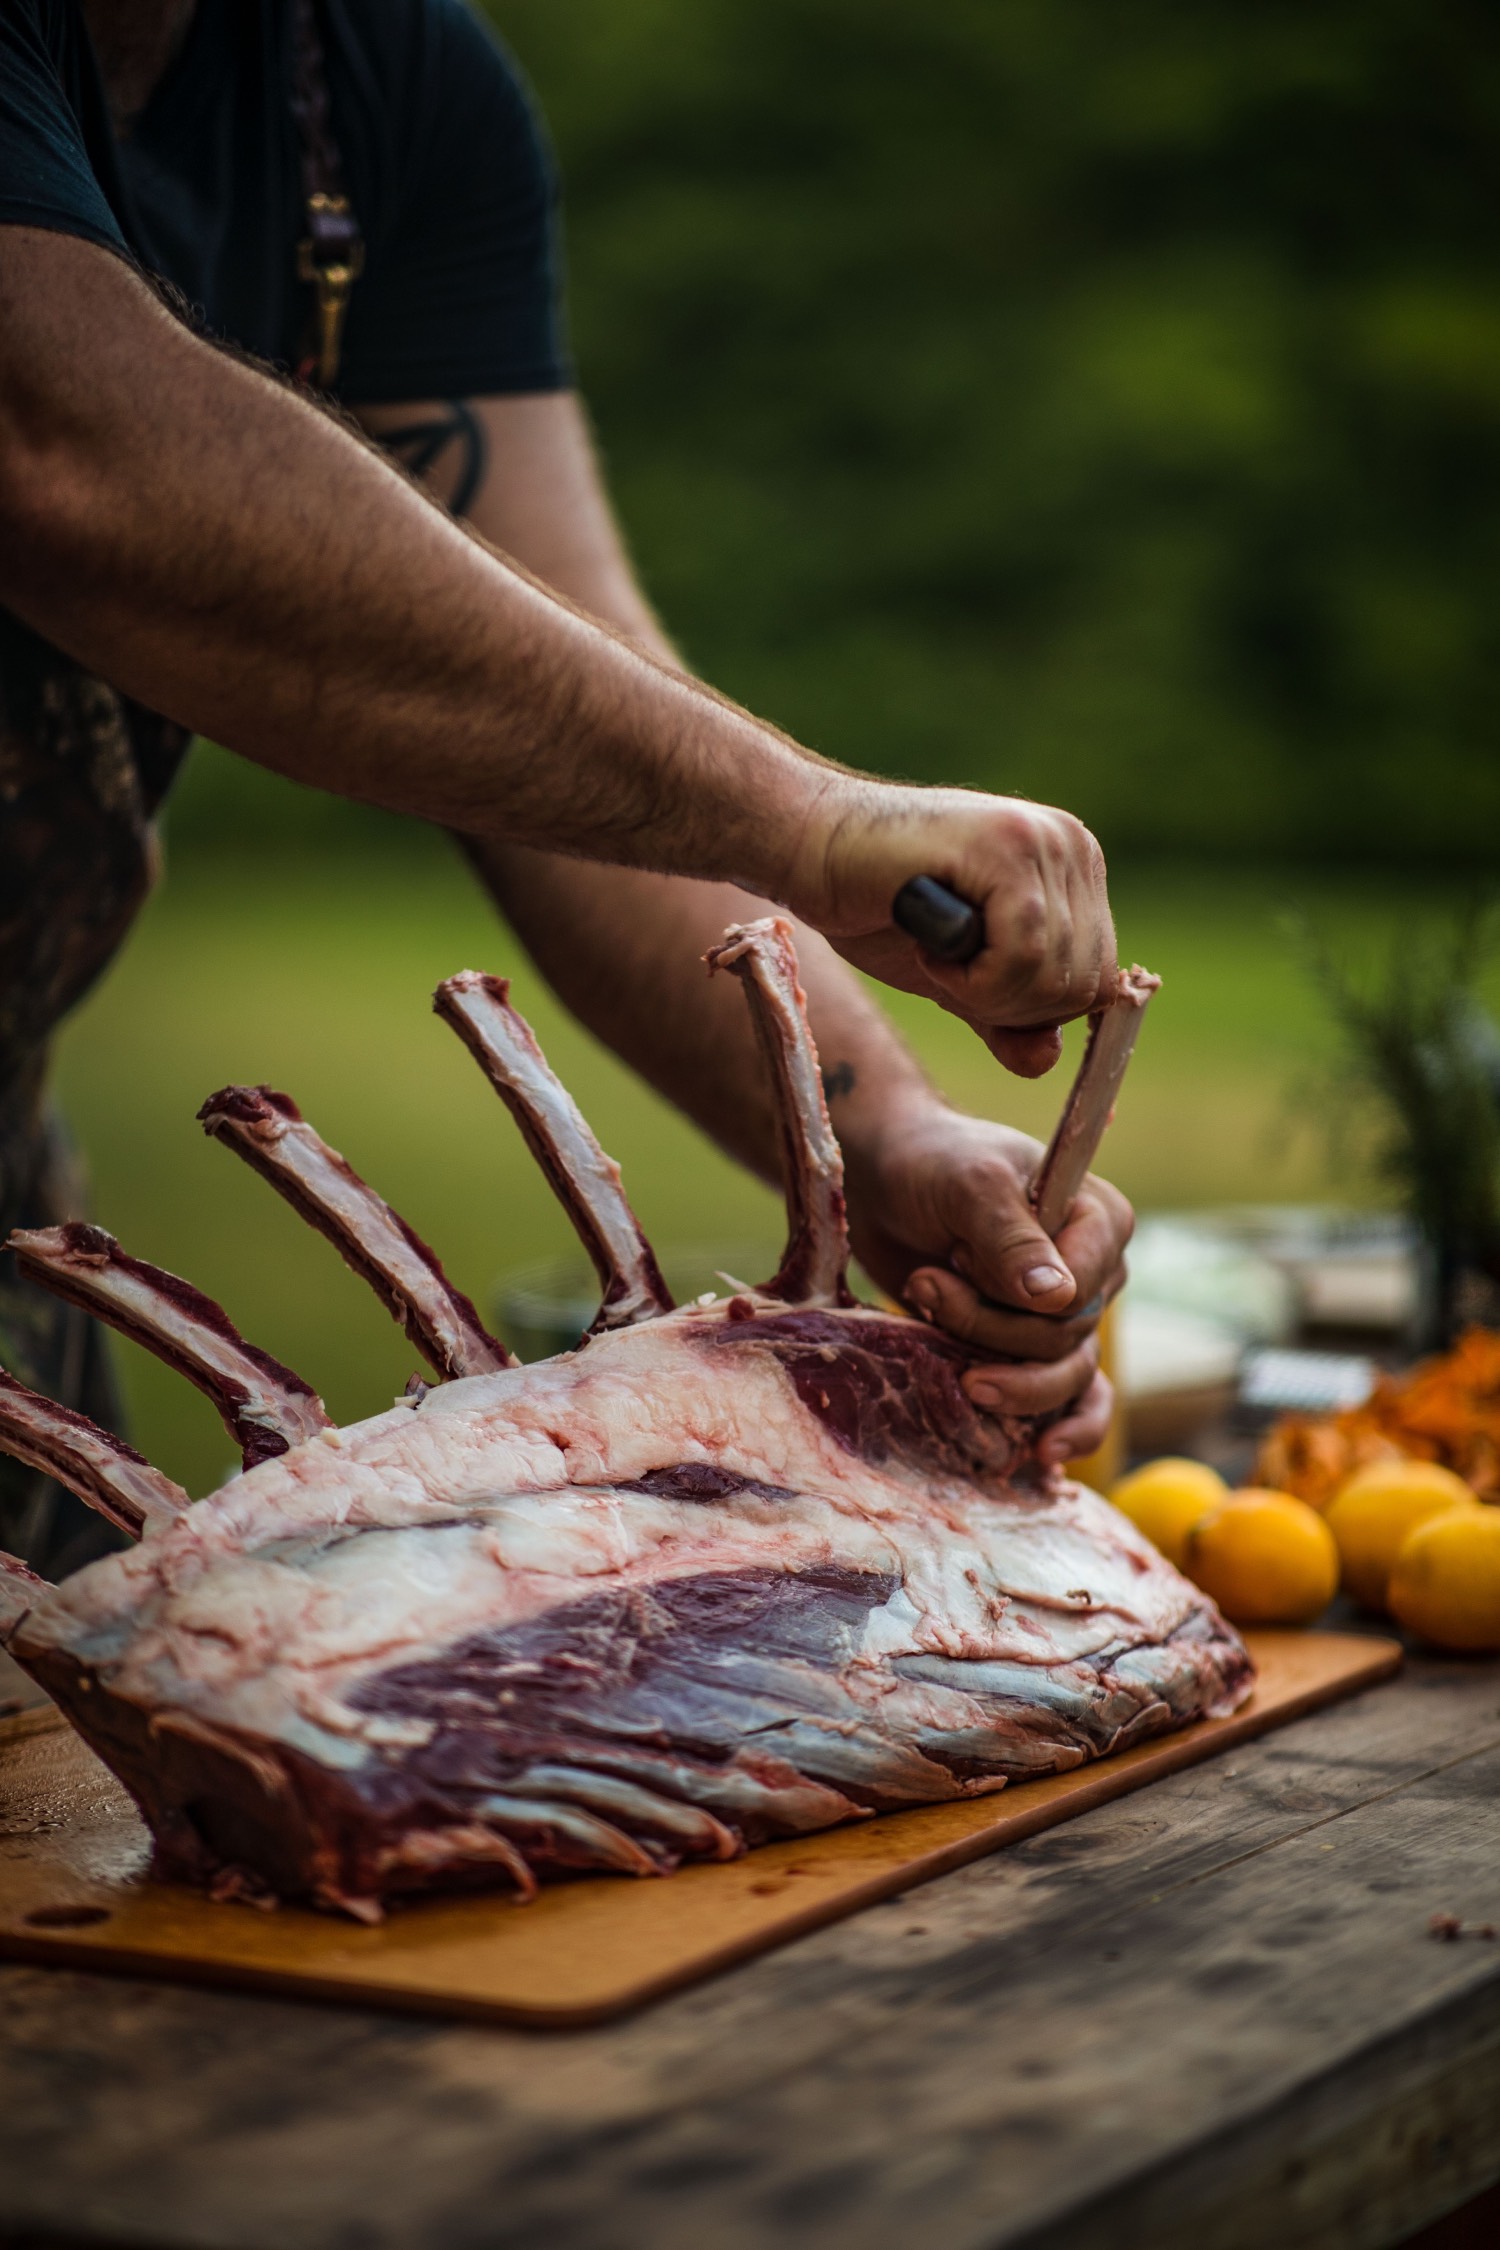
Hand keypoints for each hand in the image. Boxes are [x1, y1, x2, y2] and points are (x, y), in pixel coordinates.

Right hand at [782, 781, 1116, 1076]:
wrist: (808, 847)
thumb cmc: (875, 907)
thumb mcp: (956, 980)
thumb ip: (1005, 1019)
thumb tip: (1044, 1063)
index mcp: (1074, 873)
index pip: (1098, 984)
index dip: (1031, 1010)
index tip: (966, 979)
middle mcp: (1073, 847)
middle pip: (1084, 987)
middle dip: (1007, 1005)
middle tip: (944, 966)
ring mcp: (1046, 840)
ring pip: (1054, 977)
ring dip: (980, 991)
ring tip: (933, 947)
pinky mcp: (1008, 846)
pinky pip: (1022, 957)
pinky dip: (967, 977)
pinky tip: (927, 941)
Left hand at [841, 1100, 1132, 1468]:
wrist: (884, 1177)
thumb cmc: (931, 1163)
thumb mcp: (969, 1185)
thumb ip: (1012, 1238)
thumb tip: (1058, 1300)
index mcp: (1101, 1221)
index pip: (1080, 1295)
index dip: (1015, 1299)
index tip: (958, 1262)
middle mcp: (1096, 1273)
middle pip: (1062, 1342)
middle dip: (987, 1330)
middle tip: (925, 1288)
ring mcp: (1065, 1317)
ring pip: (1059, 1379)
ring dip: (999, 1376)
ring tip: (949, 1357)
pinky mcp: (1028, 1349)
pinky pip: (1069, 1405)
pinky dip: (1059, 1431)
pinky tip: (1040, 1457)